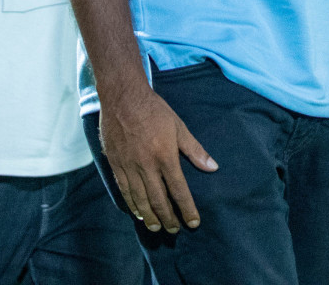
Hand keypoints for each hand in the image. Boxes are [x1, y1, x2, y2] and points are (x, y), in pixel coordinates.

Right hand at [99, 81, 216, 233]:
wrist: (122, 96)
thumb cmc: (154, 110)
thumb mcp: (178, 126)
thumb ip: (195, 150)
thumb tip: (213, 168)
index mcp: (165, 156)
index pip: (179, 190)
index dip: (187, 209)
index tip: (193, 223)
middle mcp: (146, 165)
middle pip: (158, 200)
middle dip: (168, 218)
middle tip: (174, 230)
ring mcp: (129, 166)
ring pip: (140, 200)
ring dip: (150, 216)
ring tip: (157, 227)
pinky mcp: (116, 164)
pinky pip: (124, 190)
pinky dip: (132, 205)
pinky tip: (138, 213)